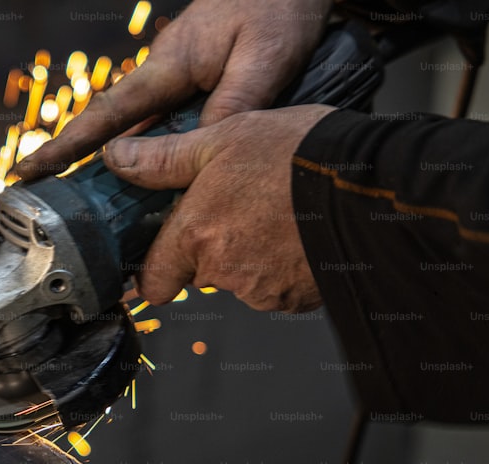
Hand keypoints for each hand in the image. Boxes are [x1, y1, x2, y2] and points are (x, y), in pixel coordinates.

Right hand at [15, 0, 331, 178]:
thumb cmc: (277, 7)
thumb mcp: (263, 57)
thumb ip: (233, 104)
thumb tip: (199, 153)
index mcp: (167, 67)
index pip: (106, 114)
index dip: (66, 146)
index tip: (28, 169)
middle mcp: (163, 77)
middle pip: (114, 131)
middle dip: (79, 166)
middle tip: (50, 203)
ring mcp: (177, 82)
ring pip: (143, 134)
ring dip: (124, 170)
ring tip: (110, 217)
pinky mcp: (195, 86)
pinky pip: (168, 129)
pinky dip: (158, 158)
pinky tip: (163, 187)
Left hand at [103, 104, 335, 312]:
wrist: (372, 183)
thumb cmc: (297, 155)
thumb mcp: (222, 139)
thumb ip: (162, 158)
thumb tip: (116, 157)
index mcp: (196, 237)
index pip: (154, 282)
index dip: (154, 272)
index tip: (160, 259)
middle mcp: (225, 273)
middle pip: (201, 273)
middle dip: (212, 246)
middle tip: (239, 205)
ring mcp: (263, 291)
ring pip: (241, 279)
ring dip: (251, 254)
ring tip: (276, 211)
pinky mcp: (298, 300)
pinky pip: (278, 286)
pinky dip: (283, 265)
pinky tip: (299, 230)